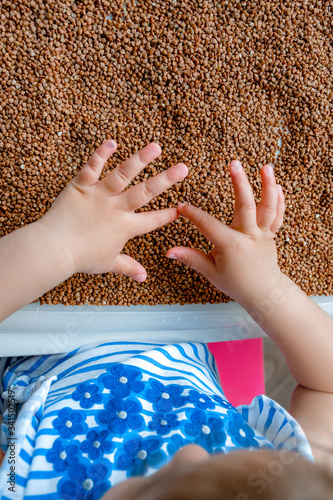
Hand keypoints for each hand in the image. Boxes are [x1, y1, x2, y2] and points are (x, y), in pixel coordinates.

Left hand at [38, 140, 187, 280]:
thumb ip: (128, 267)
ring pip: (124, 174)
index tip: (182, 208)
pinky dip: (101, 153)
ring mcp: (100, 195)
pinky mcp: (82, 185)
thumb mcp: (108, 264)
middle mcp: (117, 208)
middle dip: (167, 179)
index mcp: (125, 227)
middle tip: (183, 167)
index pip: (153, 220)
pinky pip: (93, 166)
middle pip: (146, 192)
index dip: (168, 215)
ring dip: (140, 159)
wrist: (56, 249)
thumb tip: (143, 277)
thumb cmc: (81, 258)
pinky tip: (112, 142)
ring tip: (156, 147)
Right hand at [166, 161, 284, 307]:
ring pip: (268, 207)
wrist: (263, 293)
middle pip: (245, 205)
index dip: (193, 214)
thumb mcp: (210, 272)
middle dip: (240, 183)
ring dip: (267, 186)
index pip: (208, 224)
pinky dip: (278, 200)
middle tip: (234, 164)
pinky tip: (277, 185)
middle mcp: (248, 236)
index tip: (182, 206)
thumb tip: (168, 252)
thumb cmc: (236, 283)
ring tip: (266, 167)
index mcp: (231, 245)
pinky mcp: (271, 234)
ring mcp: (262, 234)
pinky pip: (277, 215)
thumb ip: (190, 258)